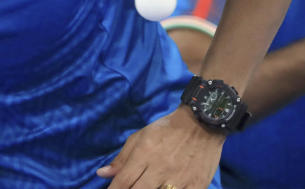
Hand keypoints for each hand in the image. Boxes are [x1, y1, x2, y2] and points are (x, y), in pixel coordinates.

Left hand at [96, 106, 223, 187]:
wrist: (202, 122)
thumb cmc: (168, 129)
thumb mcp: (141, 136)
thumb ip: (122, 157)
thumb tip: (102, 174)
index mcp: (145, 153)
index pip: (123, 181)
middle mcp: (160, 168)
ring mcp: (179, 179)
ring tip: (148, 188)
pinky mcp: (196, 185)